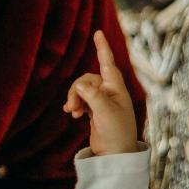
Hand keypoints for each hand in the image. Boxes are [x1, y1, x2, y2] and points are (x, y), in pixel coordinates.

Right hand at [63, 30, 136, 154]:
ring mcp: (102, 100)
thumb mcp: (105, 112)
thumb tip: (79, 85)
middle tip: (72, 107)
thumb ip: (92, 96)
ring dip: (74, 98)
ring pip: (82, 89)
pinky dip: (76, 104)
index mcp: (116, 88)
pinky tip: (73, 114)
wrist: (115, 155)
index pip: (107, 63)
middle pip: (86, 79)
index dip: (102, 47)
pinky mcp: (95, 110)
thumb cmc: (116, 133)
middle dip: (76, 90)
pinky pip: (81, 99)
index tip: (98, 32)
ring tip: (72, 112)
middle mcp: (110, 91)